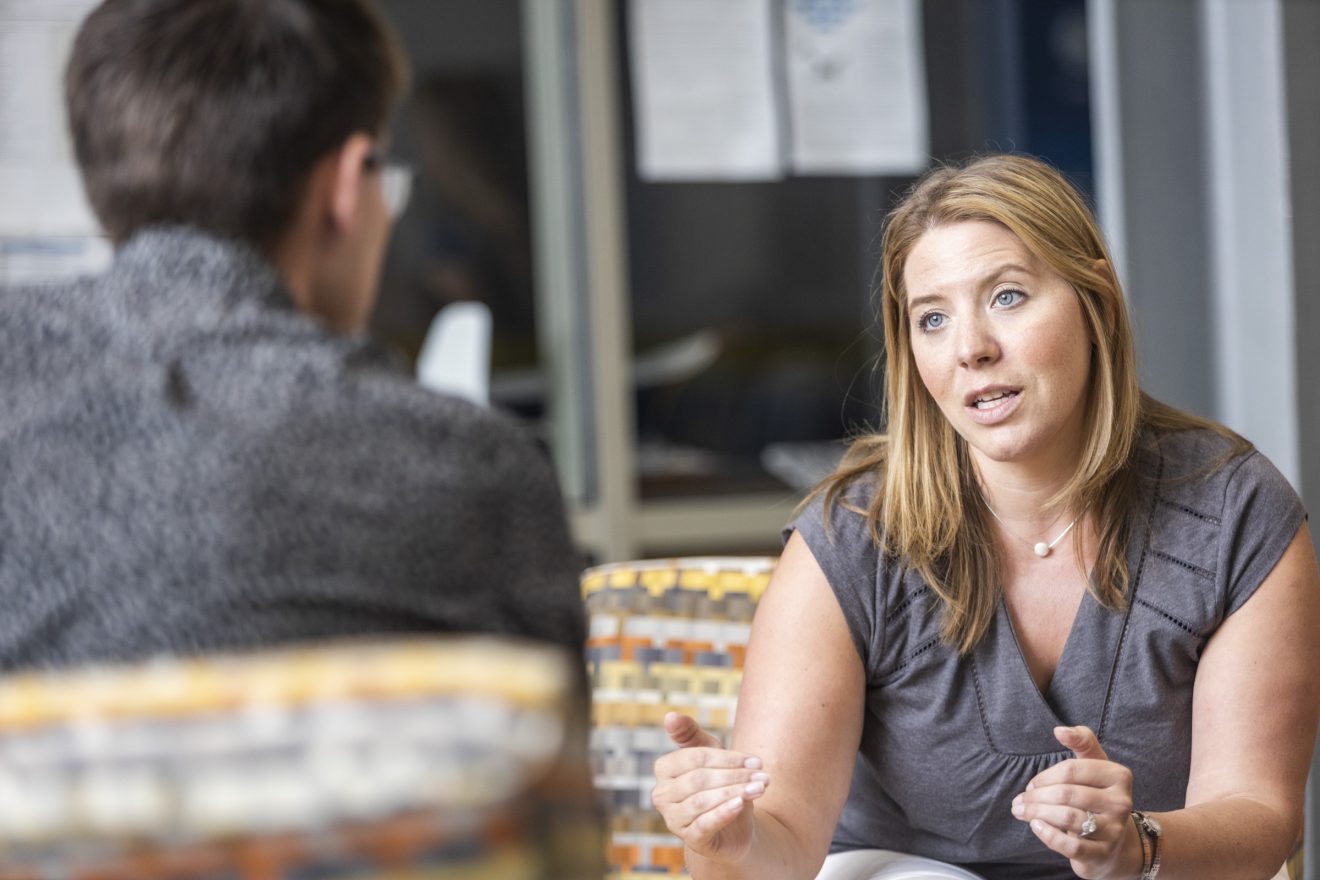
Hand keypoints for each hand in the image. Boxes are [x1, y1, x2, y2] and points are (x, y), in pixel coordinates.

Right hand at [651, 711, 769, 864]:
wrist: (734, 824)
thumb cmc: (718, 782)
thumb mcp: (709, 754)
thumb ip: (690, 733)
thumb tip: (670, 715)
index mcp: (664, 768)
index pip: (695, 759)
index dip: (727, 758)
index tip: (756, 760)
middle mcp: (662, 794)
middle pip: (699, 780)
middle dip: (735, 776)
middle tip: (763, 775)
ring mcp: (673, 818)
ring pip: (702, 801)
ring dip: (735, 792)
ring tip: (759, 788)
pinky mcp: (689, 839)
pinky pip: (705, 824)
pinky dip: (724, 813)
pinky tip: (741, 805)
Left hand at [1011, 725, 1139, 879]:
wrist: (1115, 843)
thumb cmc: (1097, 795)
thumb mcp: (1095, 764)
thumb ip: (1082, 740)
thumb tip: (1060, 730)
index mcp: (1119, 776)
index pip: (1071, 770)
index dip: (1044, 777)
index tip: (1031, 784)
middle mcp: (1121, 803)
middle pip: (1066, 794)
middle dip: (1035, 796)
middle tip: (1019, 800)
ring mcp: (1114, 830)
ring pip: (1066, 817)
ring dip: (1036, 813)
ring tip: (1020, 811)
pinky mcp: (1102, 854)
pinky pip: (1071, 845)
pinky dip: (1048, 835)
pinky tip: (1035, 826)